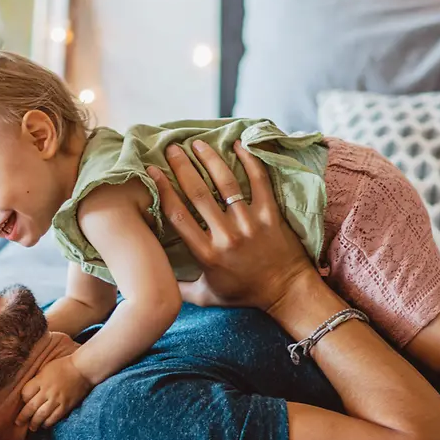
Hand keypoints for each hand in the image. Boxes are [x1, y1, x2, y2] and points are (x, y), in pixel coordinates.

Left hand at [17, 355, 92, 430]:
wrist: (82, 369)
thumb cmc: (63, 366)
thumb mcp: (45, 369)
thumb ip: (37, 381)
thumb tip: (29, 392)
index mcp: (40, 380)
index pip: (25, 393)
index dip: (23, 399)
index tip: (24, 402)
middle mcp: (47, 391)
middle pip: (30, 407)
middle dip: (23, 417)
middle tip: (18, 422)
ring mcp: (56, 400)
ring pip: (41, 415)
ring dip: (34, 423)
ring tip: (31, 427)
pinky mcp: (66, 406)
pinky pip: (54, 418)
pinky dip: (47, 423)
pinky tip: (44, 425)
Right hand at [146, 139, 317, 311]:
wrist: (287, 292)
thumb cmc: (245, 293)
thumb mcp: (206, 296)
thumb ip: (178, 288)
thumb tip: (153, 279)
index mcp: (207, 255)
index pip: (177, 215)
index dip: (162, 190)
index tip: (152, 171)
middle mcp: (226, 237)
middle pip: (198, 193)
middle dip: (182, 167)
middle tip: (171, 148)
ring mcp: (250, 224)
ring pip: (225, 184)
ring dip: (210, 159)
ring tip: (198, 144)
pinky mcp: (271, 215)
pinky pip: (259, 182)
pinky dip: (249, 161)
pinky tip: (239, 145)